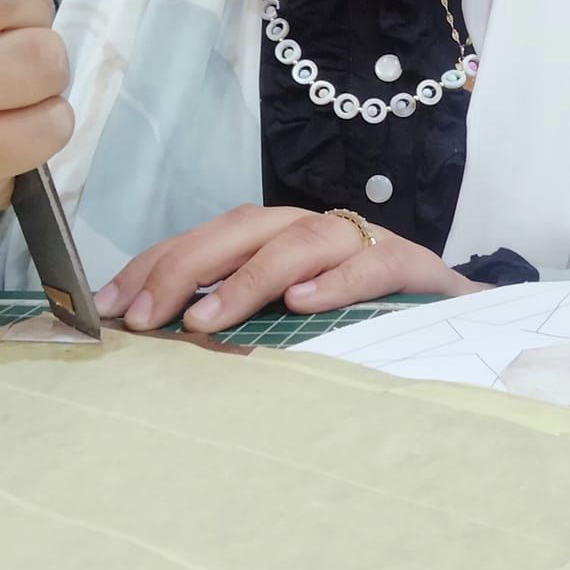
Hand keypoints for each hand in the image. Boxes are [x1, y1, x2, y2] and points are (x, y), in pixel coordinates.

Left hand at [96, 204, 480, 331]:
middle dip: (182, 268)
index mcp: (276, 239)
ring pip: (295, 241)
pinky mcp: (408, 265)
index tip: (108, 307)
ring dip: (245, 280)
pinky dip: (334, 281)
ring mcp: (360, 242)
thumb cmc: (365, 321)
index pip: (204, 239)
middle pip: (238, 229)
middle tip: (141, 317)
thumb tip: (157, 340)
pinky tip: (302, 303)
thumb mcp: (294, 319)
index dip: (153, 266)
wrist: (461, 317)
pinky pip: (367, 264)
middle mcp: (311, 230)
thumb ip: (239, 319)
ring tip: (205, 322)